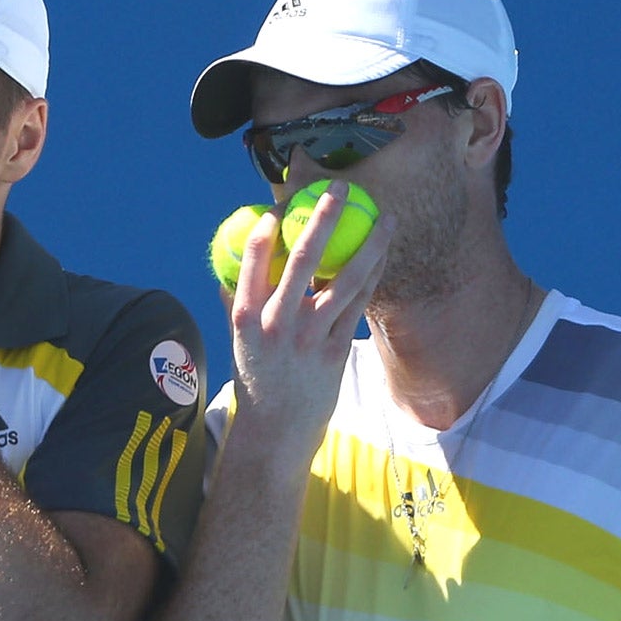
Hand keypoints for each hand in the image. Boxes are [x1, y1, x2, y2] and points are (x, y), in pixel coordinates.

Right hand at [225, 182, 389, 474]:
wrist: (276, 432)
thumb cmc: (257, 380)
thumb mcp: (238, 342)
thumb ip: (237, 302)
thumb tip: (234, 265)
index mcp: (246, 317)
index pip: (253, 262)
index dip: (266, 230)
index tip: (280, 206)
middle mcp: (277, 324)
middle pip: (304, 260)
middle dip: (325, 218)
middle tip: (342, 188)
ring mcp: (309, 337)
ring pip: (344, 280)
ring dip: (369, 245)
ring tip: (385, 219)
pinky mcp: (336, 350)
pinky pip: (358, 305)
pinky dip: (371, 277)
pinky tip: (381, 256)